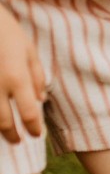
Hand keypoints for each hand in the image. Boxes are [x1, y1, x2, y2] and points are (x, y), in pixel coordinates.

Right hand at [0, 5, 45, 143]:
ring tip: (4, 134)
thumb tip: (41, 99)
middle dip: (13, 134)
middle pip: (5, 122)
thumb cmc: (7, 32)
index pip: (30, 113)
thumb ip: (37, 76)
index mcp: (18, 78)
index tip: (36, 135)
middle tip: (18, 141)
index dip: (33, 128)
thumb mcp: (29, 50)